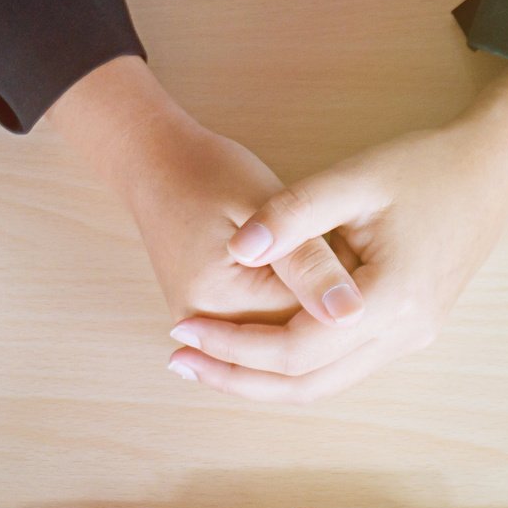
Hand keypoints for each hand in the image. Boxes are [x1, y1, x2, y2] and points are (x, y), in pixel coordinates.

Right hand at [47, 57, 357, 341]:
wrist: (155, 167)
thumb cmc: (210, 175)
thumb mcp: (266, 208)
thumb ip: (309, 265)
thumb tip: (351, 316)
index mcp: (221, 306)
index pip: (309, 324)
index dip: (342, 286)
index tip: (352, 242)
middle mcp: (205, 332)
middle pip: (294, 340)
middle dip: (324, 300)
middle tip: (341, 248)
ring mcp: (202, 334)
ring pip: (282, 340)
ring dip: (308, 306)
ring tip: (316, 257)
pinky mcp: (207, 326)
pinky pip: (263, 331)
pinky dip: (288, 308)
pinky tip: (297, 274)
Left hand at [168, 58, 507, 400]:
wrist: (493, 171)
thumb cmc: (426, 165)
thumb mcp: (354, 177)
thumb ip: (293, 213)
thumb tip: (236, 248)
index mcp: (392, 299)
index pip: (296, 349)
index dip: (232, 345)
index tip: (182, 326)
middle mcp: (406, 335)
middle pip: (306, 386)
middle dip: (236, 379)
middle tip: (179, 360)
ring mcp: (411, 341)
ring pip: (323, 388)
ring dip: (262, 381)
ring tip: (205, 362)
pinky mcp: (408, 335)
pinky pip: (340, 370)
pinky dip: (292, 368)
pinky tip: (252, 349)